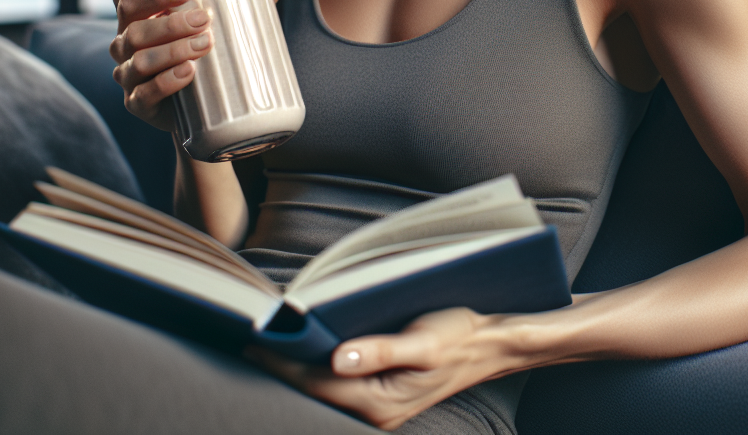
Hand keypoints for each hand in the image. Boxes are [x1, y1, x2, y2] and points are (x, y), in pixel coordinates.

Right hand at [107, 0, 283, 130]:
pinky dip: (166, 81)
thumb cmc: (207, 55)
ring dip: (172, 46)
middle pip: (129, 15)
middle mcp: (126, 40)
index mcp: (139, 14)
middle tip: (201, 14)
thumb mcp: (221, 25)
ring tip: (206, 42)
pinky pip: (144, 92)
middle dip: (163, 8)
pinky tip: (188, 72)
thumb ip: (242, 2)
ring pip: (138, 55)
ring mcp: (128, 73)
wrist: (205, 110)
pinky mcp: (137, 103)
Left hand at [246, 308, 518, 430]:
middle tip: (256, 335)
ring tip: (275, 339)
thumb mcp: (423, 341)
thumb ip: (380, 351)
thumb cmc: (460, 337)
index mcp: (381, 401)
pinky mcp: (384, 394)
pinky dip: (321, 366)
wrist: (491, 345)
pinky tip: (313, 346)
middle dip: (286, 365)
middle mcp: (376, 410)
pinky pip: (342, 384)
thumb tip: (337, 358)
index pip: (318, 382)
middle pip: (317, 389)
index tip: (257, 341)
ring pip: (327, 388)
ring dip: (302, 366)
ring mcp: (380, 405)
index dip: (285, 363)